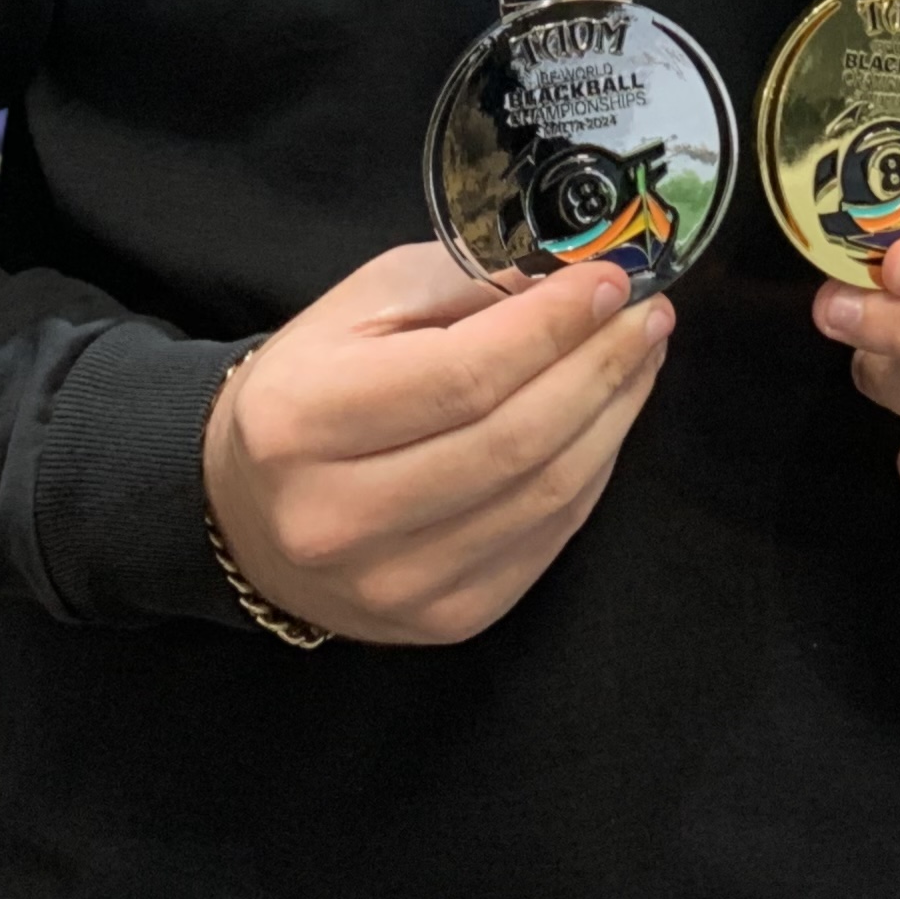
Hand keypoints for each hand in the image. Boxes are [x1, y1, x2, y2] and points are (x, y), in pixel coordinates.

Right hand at [203, 241, 673, 644]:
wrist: (250, 510)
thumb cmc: (313, 387)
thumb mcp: (363, 305)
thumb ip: (463, 284)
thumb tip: (571, 279)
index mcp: (303, 421)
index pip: (460, 376)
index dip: (551, 327)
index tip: (612, 280)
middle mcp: (339, 517)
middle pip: (511, 440)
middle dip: (599, 366)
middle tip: (649, 314)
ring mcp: (394, 583)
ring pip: (543, 494)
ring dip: (613, 414)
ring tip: (642, 355)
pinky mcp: (444, 619)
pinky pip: (548, 537)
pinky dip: (593, 469)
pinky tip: (608, 417)